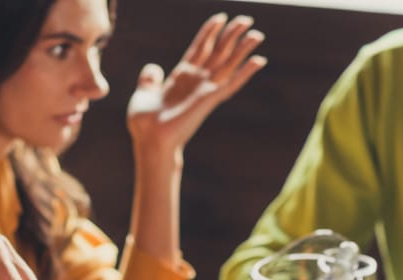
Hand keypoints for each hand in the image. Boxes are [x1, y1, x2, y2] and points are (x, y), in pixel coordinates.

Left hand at [126, 14, 266, 162]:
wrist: (150, 140)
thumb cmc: (144, 123)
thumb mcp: (143, 94)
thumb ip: (149, 80)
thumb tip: (153, 68)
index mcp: (181, 77)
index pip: (199, 48)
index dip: (210, 32)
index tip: (220, 18)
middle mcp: (196, 81)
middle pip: (218, 52)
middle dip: (232, 35)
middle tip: (246, 19)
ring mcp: (205, 89)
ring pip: (228, 63)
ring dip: (243, 48)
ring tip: (258, 33)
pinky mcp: (210, 99)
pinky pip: (232, 83)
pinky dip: (246, 72)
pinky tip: (259, 61)